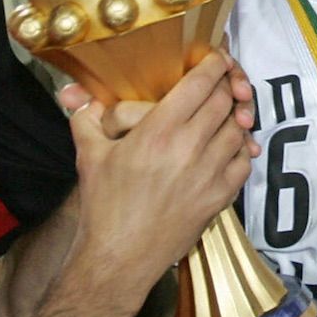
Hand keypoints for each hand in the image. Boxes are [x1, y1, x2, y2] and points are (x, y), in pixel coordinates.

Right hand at [61, 51, 254, 296]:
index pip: (199, 83)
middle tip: (222, 82)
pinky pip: (243, 162)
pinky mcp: (219, 198)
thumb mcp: (88, 155)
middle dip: (226, 86)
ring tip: (226, 112)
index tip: (215, 59)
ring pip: (237, 129)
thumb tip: (73, 94)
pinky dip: (241, 149)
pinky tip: (231, 146)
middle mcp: (189, 147)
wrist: (119, 258)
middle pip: (223, 101)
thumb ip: (85, 117)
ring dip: (234, 116)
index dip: (213, 65)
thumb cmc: (103, 206)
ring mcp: (209, 174)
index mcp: (158, 131)